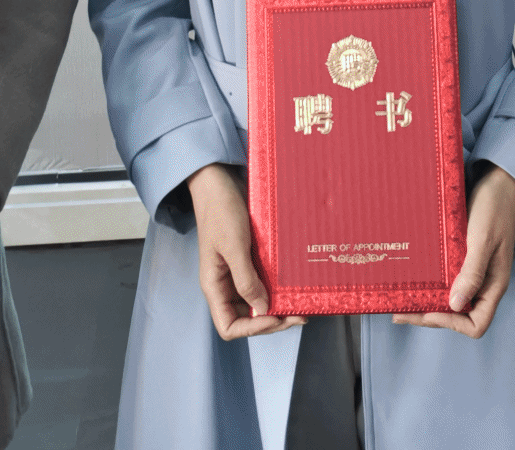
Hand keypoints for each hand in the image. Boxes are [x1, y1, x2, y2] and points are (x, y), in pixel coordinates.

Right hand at [187, 163, 297, 340]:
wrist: (219, 183)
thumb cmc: (221, 213)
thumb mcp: (234, 247)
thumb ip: (246, 280)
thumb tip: (262, 310)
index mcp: (214, 286)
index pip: (229, 327)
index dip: (253, 330)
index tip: (276, 316)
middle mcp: (224, 285)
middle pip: (246, 319)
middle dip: (271, 321)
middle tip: (298, 314)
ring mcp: (236, 274)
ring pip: (256, 303)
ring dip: (276, 307)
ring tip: (300, 303)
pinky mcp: (247, 262)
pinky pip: (261, 284)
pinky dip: (276, 289)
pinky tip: (292, 286)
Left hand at [393, 164, 514, 338]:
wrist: (500, 181)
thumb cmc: (494, 208)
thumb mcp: (483, 240)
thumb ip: (473, 273)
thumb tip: (456, 305)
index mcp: (494, 284)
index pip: (476, 323)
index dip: (452, 323)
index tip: (429, 309)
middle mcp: (484, 283)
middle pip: (459, 315)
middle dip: (430, 316)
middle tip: (400, 313)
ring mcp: (475, 271)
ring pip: (451, 299)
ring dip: (428, 303)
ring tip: (401, 301)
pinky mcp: (466, 258)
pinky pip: (449, 280)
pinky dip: (433, 285)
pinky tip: (416, 280)